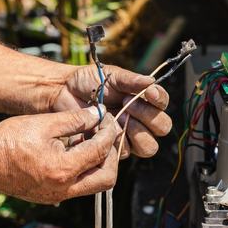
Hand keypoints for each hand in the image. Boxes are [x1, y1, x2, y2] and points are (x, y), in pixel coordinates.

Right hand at [0, 107, 118, 203]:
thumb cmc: (8, 139)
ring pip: (94, 184)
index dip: (109, 132)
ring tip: (91, 140)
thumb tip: (99, 114)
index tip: (109, 119)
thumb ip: (76, 119)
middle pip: (107, 178)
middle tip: (106, 135)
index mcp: (63, 169)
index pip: (100, 151)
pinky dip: (85, 169)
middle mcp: (64, 189)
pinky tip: (77, 150)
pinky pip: (79, 186)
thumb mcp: (44, 123)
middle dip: (111, 155)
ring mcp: (57, 196)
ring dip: (99, 163)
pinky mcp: (51, 197)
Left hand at [52, 65, 171, 157]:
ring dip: (136, 132)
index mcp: (144, 101)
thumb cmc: (90, 82)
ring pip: (149, 146)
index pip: (163, 105)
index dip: (160, 100)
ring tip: (119, 117)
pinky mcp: (114, 149)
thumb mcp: (113, 76)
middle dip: (148, 117)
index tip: (149, 92)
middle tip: (128, 104)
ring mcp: (128, 136)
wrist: (65, 93)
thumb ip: (132, 80)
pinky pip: (125, 152)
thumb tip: (152, 82)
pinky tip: (104, 127)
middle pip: (162, 128)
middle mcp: (141, 120)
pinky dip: (116, 140)